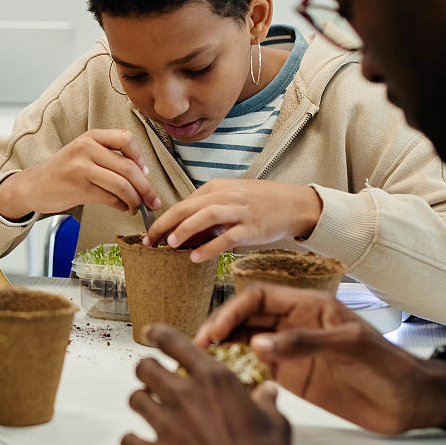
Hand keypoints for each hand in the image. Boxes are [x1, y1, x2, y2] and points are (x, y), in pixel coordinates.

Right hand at [0, 129, 160, 220]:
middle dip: (145, 188)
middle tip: (153, 200)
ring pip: (121, 185)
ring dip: (135, 200)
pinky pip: (110, 198)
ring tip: (137, 208)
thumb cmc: (64, 171)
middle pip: (128, 167)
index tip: (146, 173)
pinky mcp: (78, 188)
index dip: (141, 157)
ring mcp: (81, 168)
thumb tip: (143, 176)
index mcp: (91, 136)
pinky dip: (122, 206)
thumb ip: (110, 157)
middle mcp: (86, 148)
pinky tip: (123, 208)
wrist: (33, 186)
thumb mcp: (84, 153)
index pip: (126, 139)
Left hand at [121, 324, 328, 444]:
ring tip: (148, 410)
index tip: (150, 334)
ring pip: (135, 399)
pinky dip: (131, 442)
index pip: (175, 342)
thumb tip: (268, 393)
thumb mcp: (275, 425)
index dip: (157, 334)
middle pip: (145, 368)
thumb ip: (265, 403)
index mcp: (214, 382)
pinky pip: (128, 440)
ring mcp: (166, 424)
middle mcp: (185, 396)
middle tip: (151, 379)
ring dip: (140, 403)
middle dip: (146, 371)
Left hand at [143, 179, 321, 260]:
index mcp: (217, 187)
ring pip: (206, 216)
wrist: (296, 204)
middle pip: (188, 207)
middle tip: (149, 240)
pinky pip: (227, 237)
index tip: (150, 233)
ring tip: (169, 244)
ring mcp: (240, 211)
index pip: (184, 202)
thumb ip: (208, 211)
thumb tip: (183, 232)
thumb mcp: (231, 198)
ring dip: (185, 230)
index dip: (164, 218)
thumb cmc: (261, 203)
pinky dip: (210, 247)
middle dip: (165, 224)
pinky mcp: (252, 227)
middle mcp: (226, 196)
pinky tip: (195, 257)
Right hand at [196, 284, 445, 433]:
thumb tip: (257, 344)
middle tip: (197, 346)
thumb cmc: (388, 366)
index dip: (232, 309)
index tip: (214, 329)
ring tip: (200, 360)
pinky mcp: (291, 377)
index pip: (258, 298)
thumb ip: (304, 342)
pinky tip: (223, 377)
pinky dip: (236, 370)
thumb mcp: (351, 346)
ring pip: (244, 341)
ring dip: (222, 347)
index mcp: (307, 306)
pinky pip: (255, 368)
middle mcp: (293, 325)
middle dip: (219, 327)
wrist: (409, 402)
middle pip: (245, 318)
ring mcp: (290, 351)